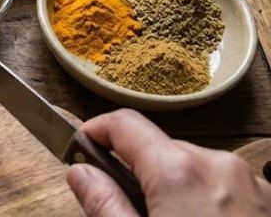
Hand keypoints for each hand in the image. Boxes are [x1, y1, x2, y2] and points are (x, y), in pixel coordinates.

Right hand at [67, 108, 270, 215]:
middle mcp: (218, 166)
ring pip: (193, 168)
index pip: (123, 123)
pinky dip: (206, 201)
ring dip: (173, 189)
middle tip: (123, 210)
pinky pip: (224, 186)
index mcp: (179, 172)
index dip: (94, 133)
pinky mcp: (268, 201)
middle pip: (159, 149)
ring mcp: (251, 183)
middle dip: (136, 172)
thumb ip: (105, 205)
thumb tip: (80, 173)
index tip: (79, 153)